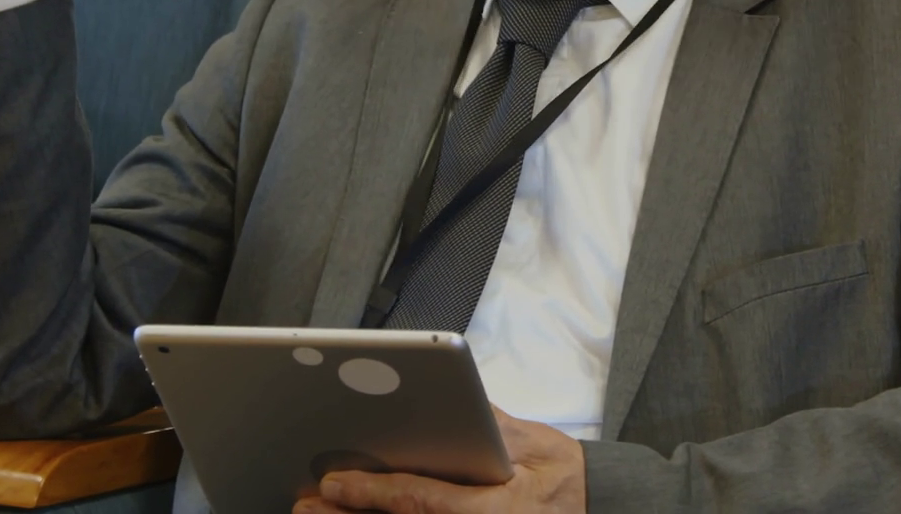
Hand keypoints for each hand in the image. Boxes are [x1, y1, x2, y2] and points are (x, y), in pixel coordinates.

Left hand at [294, 409, 586, 513]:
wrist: (595, 508)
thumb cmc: (563, 476)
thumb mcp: (535, 443)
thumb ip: (490, 424)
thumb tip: (449, 398)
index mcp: (496, 507)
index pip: (423, 500)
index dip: (373, 492)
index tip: (332, 481)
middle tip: (306, 502)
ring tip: (316, 510)